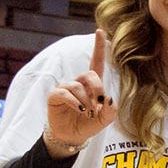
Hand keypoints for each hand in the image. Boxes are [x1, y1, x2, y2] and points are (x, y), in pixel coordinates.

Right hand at [45, 29, 116, 152]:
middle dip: (97, 88)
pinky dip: (75, 102)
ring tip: (87, 112)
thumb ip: (111, 109)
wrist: (73, 136)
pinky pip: (64, 93)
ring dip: (86, 101)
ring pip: (77, 86)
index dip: (98, 47)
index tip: (100, 31)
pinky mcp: (55, 96)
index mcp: (92, 85)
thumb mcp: (106, 118)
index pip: (96, 62)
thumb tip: (109, 98)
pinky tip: (79, 110)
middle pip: (89, 74)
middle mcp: (78, 83)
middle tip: (98, 104)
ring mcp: (65, 88)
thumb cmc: (89, 123)